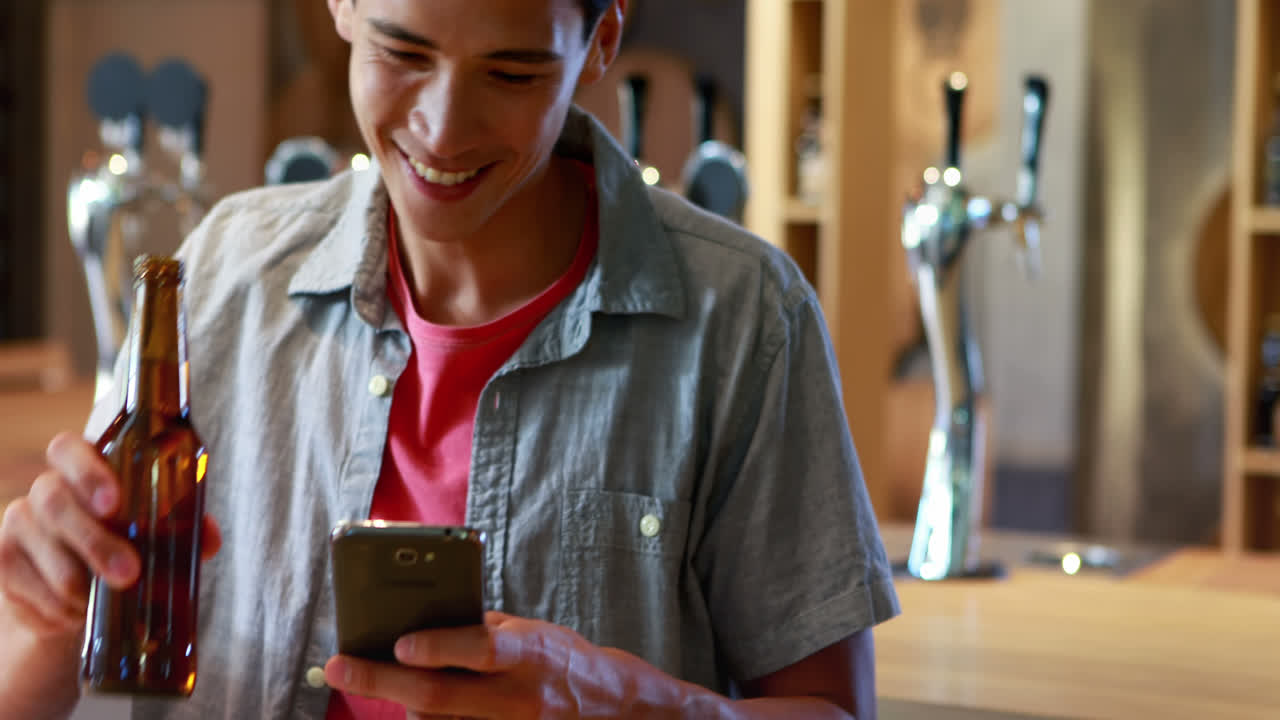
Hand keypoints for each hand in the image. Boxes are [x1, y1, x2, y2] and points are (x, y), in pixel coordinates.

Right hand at [0, 432, 220, 637]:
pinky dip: (58, 606)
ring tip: (110, 600)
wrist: (87, 595)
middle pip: (55, 502)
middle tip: (130, 574)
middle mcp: (45, 489)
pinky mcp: (5, 564)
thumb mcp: (162, 532)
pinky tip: (78, 613)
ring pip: (43, 551)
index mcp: (84, 467)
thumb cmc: (131, 546)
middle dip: (95, 542)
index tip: (113, 503)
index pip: (68, 450)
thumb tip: (209, 538)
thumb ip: (184, 527)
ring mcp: (18, 525)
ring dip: (80, 583)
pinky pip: (27, 587)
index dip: (87, 472)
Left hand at [324, 611, 686, 718]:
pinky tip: (409, 709)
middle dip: (382, 681)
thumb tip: (420, 622)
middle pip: (442, 697)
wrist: (615, 711)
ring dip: (400, 705)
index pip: (482, 649)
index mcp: (532, 654)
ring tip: (376, 678)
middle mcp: (520, 698)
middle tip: (337, 666)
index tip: (398, 641)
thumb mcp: (531, 634)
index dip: (440, 647)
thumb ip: (481, 631)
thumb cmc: (563, 662)